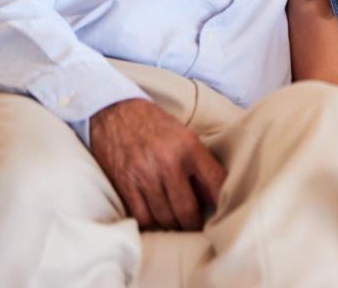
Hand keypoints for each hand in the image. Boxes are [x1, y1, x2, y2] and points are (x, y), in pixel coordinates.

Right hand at [89, 98, 226, 230]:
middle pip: (188, 209)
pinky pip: (142, 216)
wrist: (115, 111)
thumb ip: (199, 161)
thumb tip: (214, 193)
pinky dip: (152, 223)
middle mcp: (168, 162)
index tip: (223, 212)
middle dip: (195, 224)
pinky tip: (157, 221)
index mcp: (189, 147)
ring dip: (174, 226)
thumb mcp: (184, 134)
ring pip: (165, 217)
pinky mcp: (125, 184)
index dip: (222, 203)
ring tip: (179, 225)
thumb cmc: (154, 123)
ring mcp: (144, 175)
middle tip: (198, 226)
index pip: (215, 183)